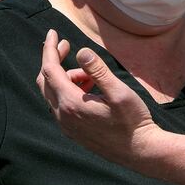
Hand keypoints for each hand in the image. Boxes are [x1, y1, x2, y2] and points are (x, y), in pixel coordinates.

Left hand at [37, 29, 159, 165]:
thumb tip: (81, 51)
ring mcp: (66, 126)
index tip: (53, 32)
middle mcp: (63, 116)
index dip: (50, 49)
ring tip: (91, 75)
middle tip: (68, 46)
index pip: (50, 70)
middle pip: (45, 81)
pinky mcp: (73, 131)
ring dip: (66, 78)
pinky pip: (61, 105)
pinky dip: (68, 91)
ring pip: (53, 93)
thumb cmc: (133, 121)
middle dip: (54, 60)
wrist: (140, 151)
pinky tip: (89, 90)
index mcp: (71, 103)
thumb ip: (98, 70)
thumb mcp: (119, 91)